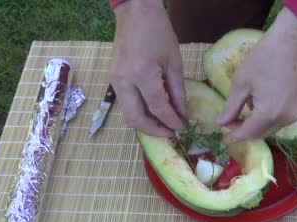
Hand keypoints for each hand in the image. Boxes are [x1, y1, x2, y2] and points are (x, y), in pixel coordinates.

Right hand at [111, 0, 186, 136]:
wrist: (135, 13)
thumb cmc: (158, 32)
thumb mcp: (174, 62)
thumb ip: (178, 92)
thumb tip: (182, 114)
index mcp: (142, 74)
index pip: (158, 108)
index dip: (171, 122)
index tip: (182, 128)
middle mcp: (124, 82)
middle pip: (136, 119)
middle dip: (154, 131)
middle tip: (171, 133)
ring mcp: (115, 81)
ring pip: (128, 114)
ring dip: (145, 124)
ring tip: (163, 125)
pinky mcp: (113, 80)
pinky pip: (126, 104)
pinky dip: (139, 112)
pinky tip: (154, 112)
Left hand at [215, 7, 296, 144]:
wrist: (296, 40)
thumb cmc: (265, 57)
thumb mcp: (241, 82)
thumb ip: (231, 107)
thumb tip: (221, 123)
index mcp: (268, 114)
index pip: (247, 133)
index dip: (233, 137)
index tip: (223, 140)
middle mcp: (285, 119)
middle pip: (261, 134)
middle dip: (245, 131)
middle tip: (231, 121)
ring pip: (272, 128)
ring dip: (258, 124)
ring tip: (247, 107)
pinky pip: (283, 120)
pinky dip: (270, 118)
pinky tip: (263, 103)